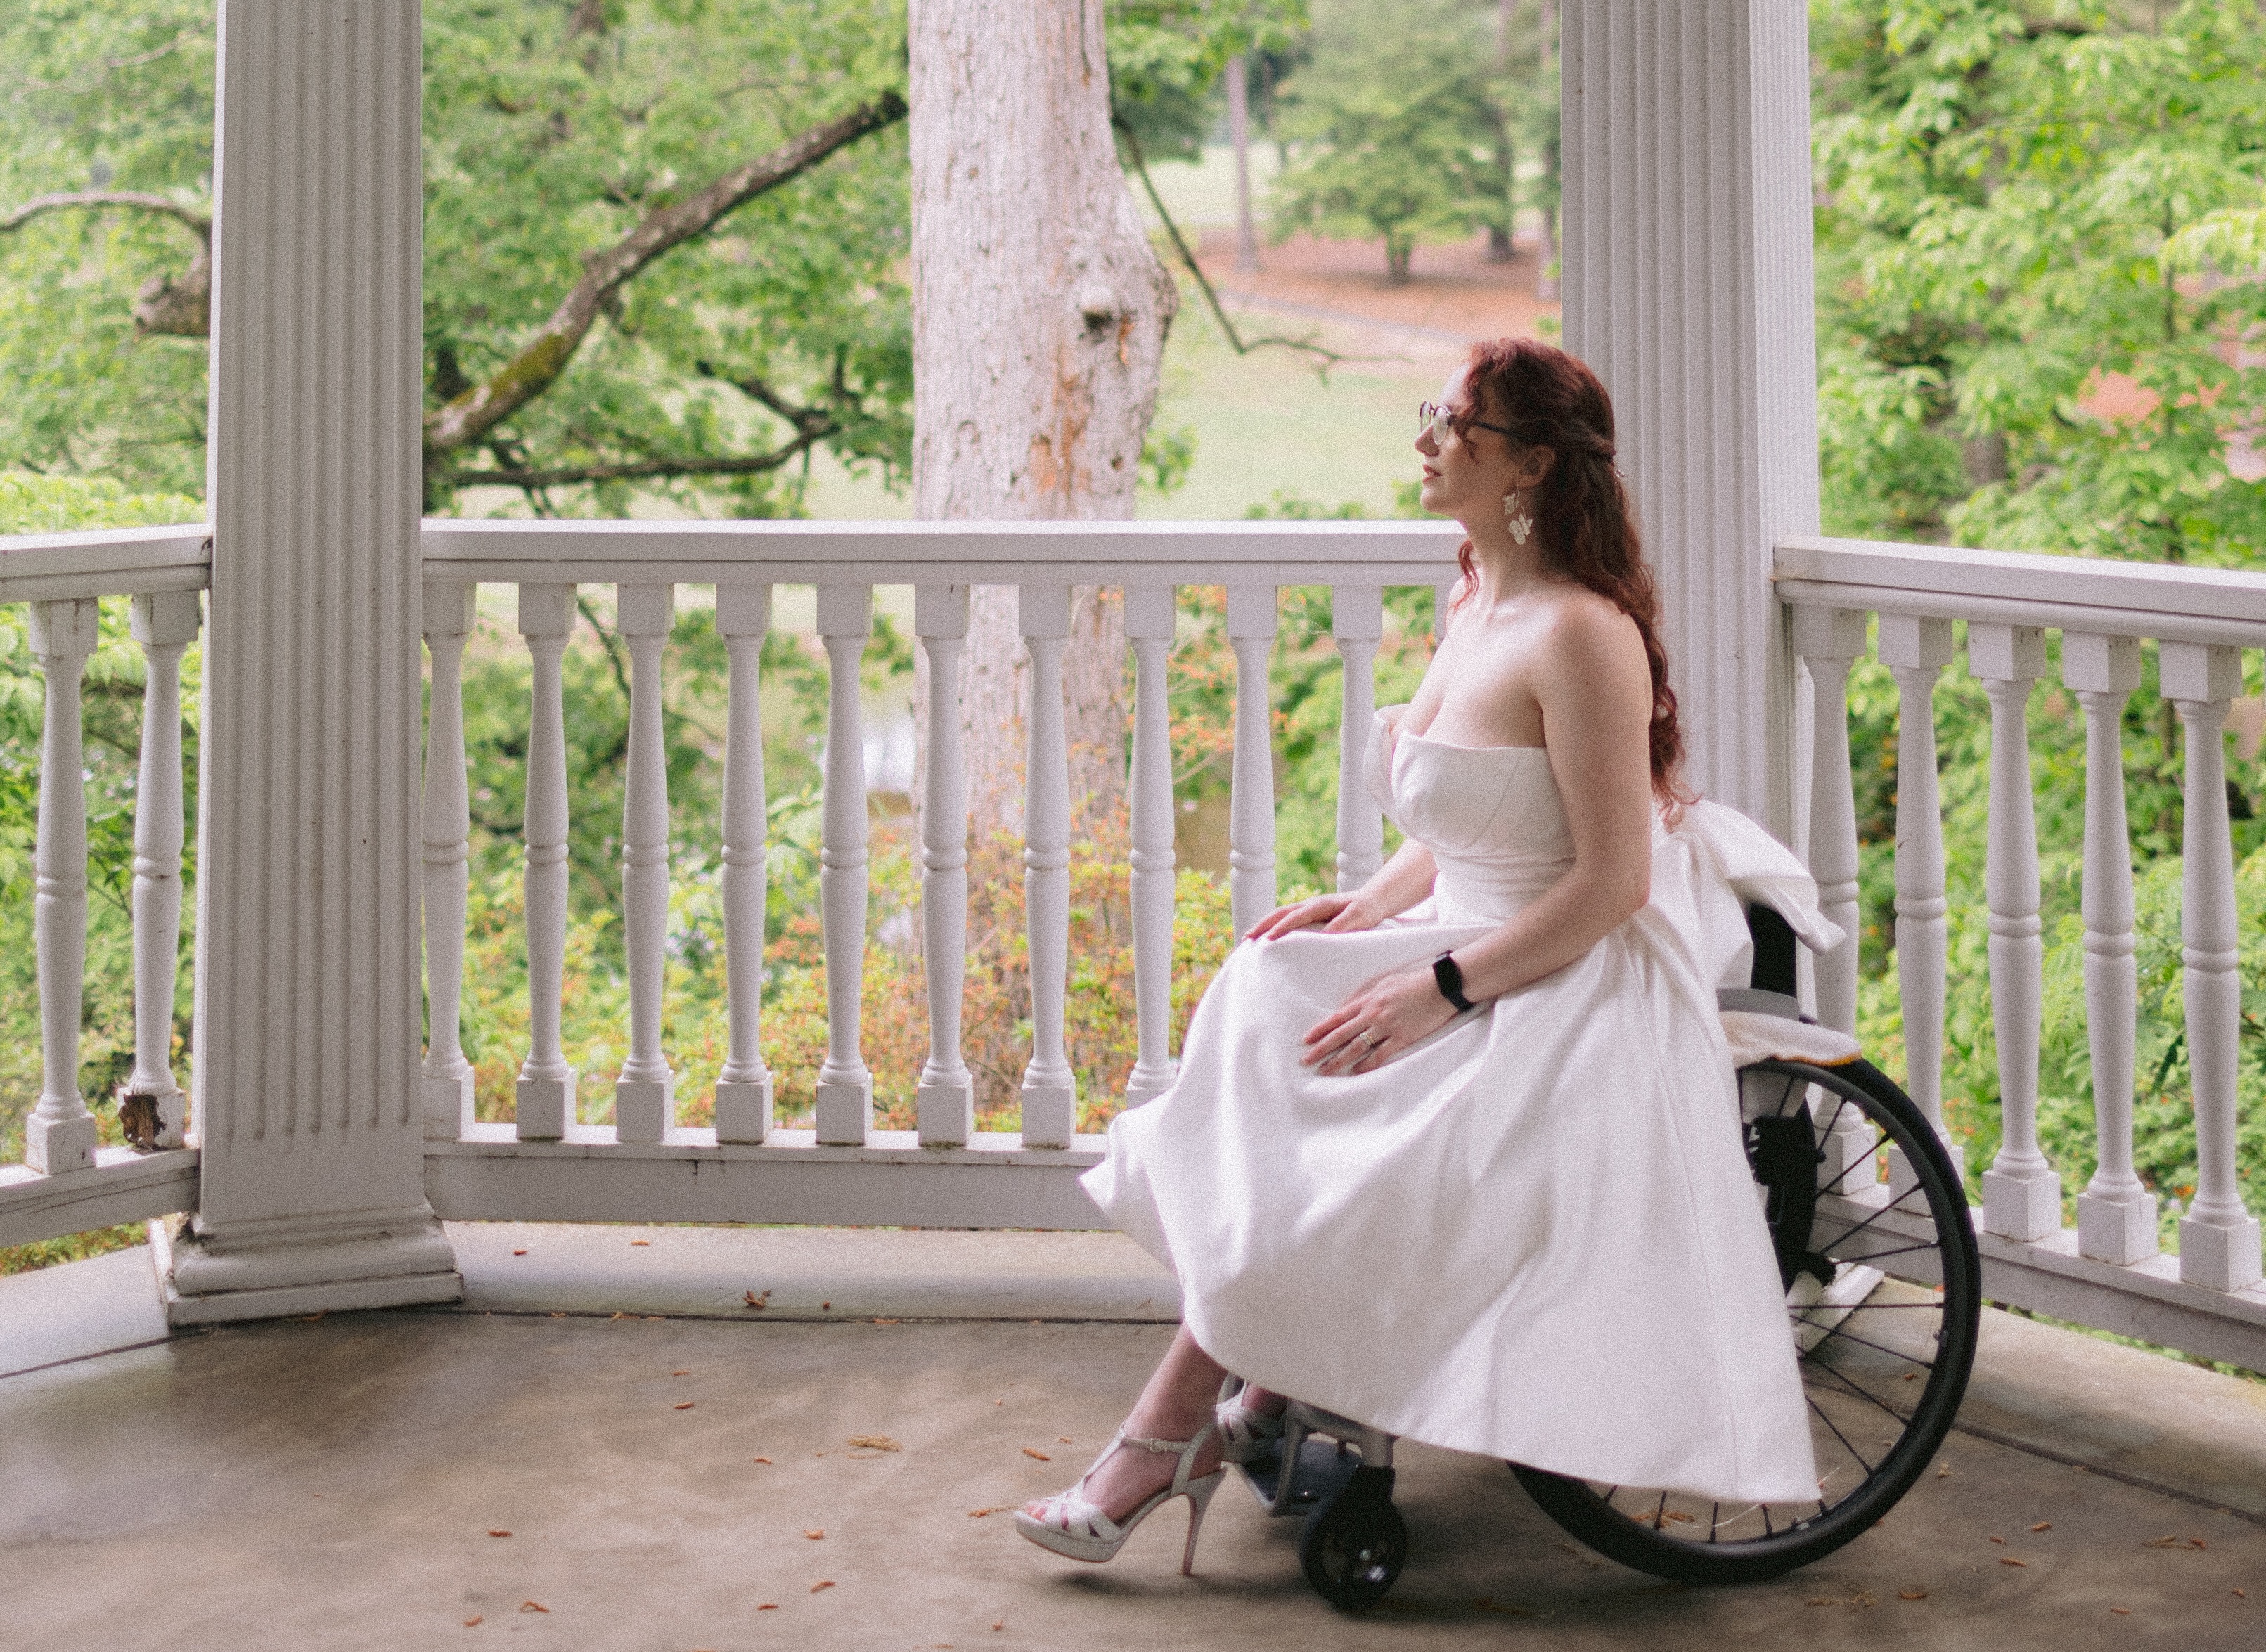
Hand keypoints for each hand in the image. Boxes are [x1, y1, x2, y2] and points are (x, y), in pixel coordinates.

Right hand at [1245, 891, 1381, 941]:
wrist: (1374, 900)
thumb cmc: (1368, 910)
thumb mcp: (1360, 916)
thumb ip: (1344, 923)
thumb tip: (1325, 935)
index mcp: (1320, 904)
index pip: (1295, 916)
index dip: (1281, 927)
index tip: (1268, 939)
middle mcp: (1310, 904)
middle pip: (1280, 912)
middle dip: (1263, 924)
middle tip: (1246, 937)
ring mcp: (1308, 908)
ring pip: (1281, 914)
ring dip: (1264, 924)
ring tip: (1249, 937)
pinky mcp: (1310, 915)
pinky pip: (1287, 919)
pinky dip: (1273, 925)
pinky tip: (1267, 936)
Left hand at [1301, 965, 1459, 1075]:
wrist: (1439, 987)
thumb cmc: (1411, 983)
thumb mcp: (1383, 984)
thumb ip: (1365, 997)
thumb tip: (1349, 1009)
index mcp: (1367, 1000)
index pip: (1337, 1018)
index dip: (1320, 1030)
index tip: (1306, 1040)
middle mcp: (1373, 1015)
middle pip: (1341, 1035)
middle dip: (1321, 1049)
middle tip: (1306, 1060)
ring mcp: (1387, 1027)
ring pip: (1357, 1048)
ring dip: (1338, 1061)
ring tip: (1325, 1070)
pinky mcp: (1402, 1038)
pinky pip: (1381, 1055)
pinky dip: (1367, 1065)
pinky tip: (1356, 1072)